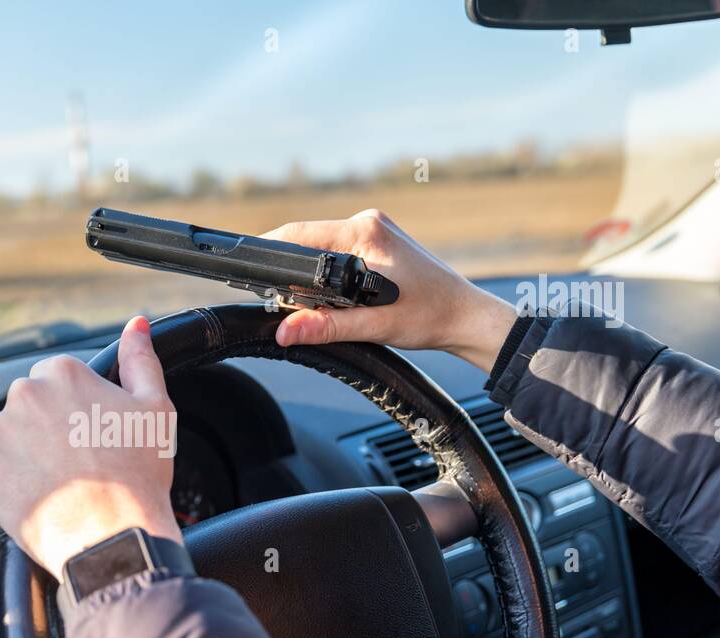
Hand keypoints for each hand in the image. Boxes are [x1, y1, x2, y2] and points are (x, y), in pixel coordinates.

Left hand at [0, 316, 181, 582]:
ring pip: (13, 438)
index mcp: (61, 374)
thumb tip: (135, 326)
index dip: (79, 408)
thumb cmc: (138, 476)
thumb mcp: (155, 408)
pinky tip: (47, 497)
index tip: (92, 433)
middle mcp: (22, 396)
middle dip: (52, 429)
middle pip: (33, 406)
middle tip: (82, 461)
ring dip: (31, 454)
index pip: (59, 378)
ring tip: (65, 483)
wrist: (112, 538)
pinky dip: (16, 483)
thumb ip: (141, 360)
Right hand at [263, 209, 518, 371]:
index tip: (253, 275)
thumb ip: (327, 327)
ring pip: (320, 246)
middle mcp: (368, 222)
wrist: (466, 317)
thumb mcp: (376, 327)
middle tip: (286, 304)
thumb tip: (284, 333)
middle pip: (307, 239)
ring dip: (310, 274)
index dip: (272, 255)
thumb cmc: (432, 317)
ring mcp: (374, 229)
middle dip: (291, 271)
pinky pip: (337, 250)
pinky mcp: (377, 240)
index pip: (300, 234)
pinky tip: (334, 296)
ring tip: (316, 304)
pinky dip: (326, 273)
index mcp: (365, 232)